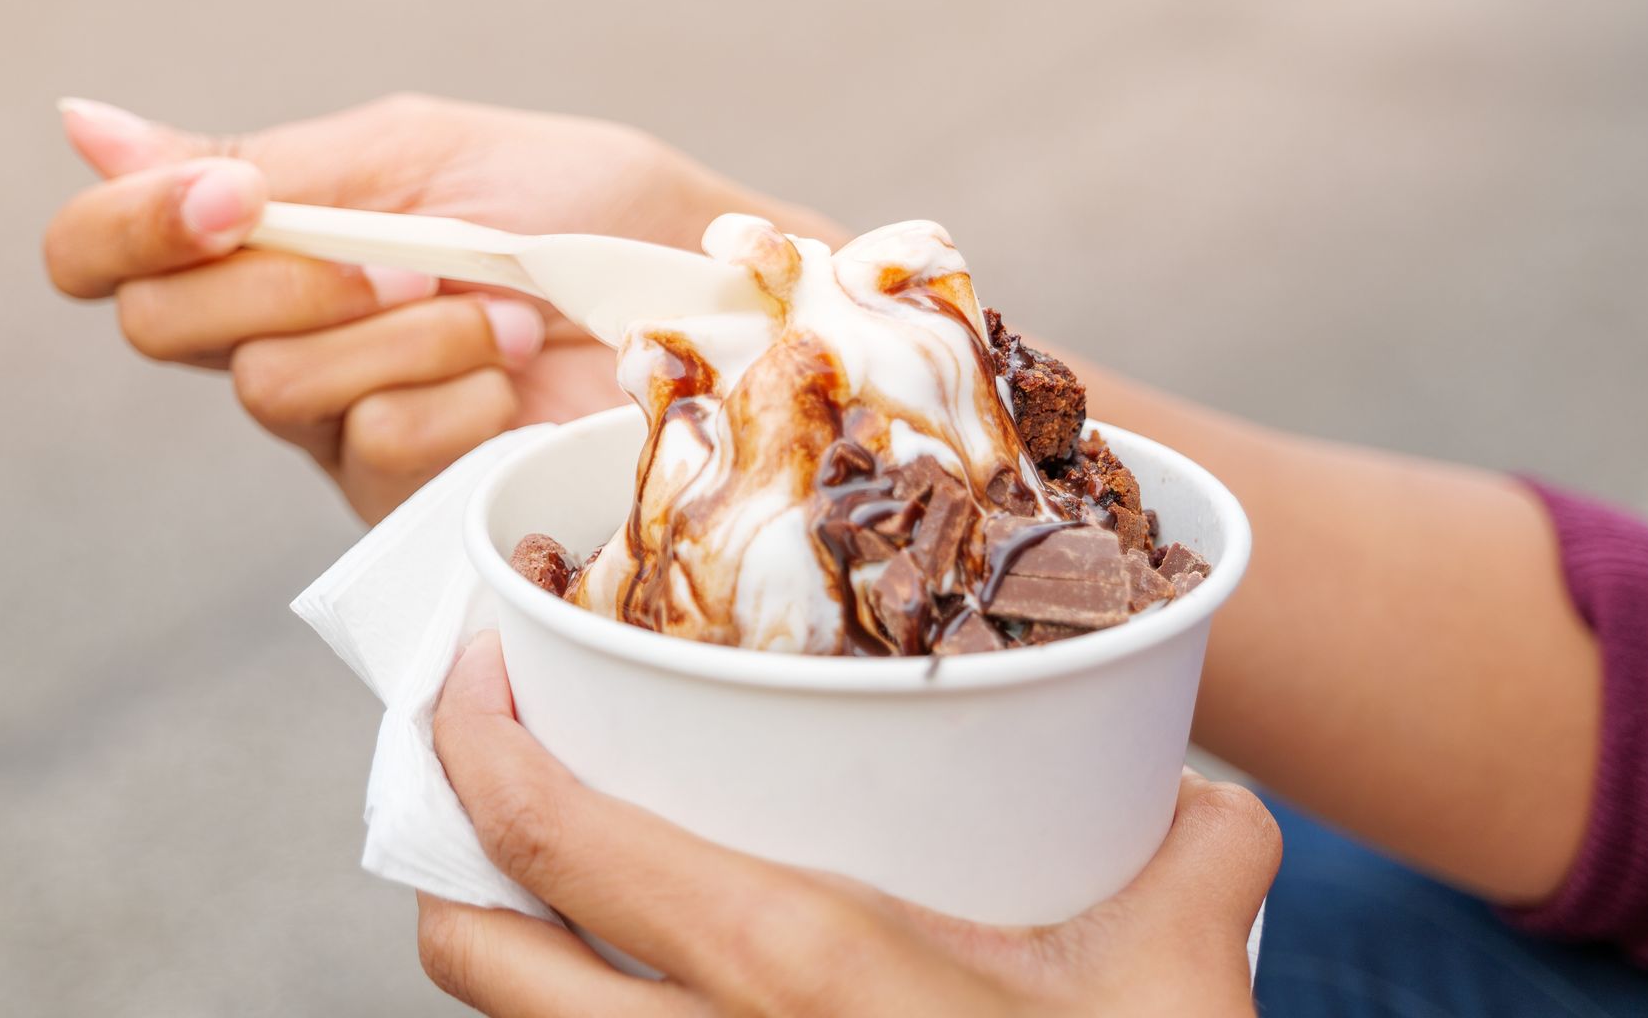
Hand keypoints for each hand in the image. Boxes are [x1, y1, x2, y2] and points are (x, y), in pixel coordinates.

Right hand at [42, 94, 844, 522]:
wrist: (715, 297)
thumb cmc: (596, 207)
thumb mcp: (431, 156)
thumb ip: (272, 164)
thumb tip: (79, 125)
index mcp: (279, 237)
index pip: (106, 250)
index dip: (127, 227)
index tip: (231, 199)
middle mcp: (287, 334)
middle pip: (168, 323)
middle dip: (285, 275)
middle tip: (417, 257)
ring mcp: (343, 424)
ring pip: (273, 386)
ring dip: (402, 330)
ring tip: (507, 314)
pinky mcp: (409, 497)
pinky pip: (369, 443)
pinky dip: (451, 395)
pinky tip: (518, 379)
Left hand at [420, 634, 1278, 1016]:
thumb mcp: (1175, 985)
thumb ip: (1196, 855)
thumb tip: (1204, 794)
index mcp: (790, 968)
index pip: (549, 836)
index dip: (469, 732)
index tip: (472, 662)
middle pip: (467, 948)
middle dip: (442, 843)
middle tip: (494, 764)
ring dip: (503, 943)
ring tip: (556, 874)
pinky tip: (638, 982)